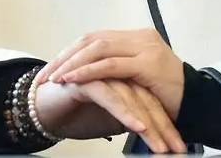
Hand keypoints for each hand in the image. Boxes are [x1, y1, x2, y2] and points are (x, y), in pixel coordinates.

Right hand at [34, 76, 186, 152]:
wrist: (41, 108)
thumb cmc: (76, 113)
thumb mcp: (108, 120)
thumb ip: (128, 118)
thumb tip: (151, 130)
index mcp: (124, 75)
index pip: (151, 99)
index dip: (165, 124)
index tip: (179, 146)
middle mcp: (115, 71)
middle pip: (146, 98)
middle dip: (162, 127)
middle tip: (175, 149)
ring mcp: (100, 72)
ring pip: (132, 98)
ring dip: (149, 124)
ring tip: (160, 146)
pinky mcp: (85, 80)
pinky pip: (111, 96)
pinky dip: (125, 113)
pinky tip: (137, 127)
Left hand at [36, 29, 185, 120]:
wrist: (197, 104)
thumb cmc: (168, 96)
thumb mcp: (138, 79)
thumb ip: (119, 72)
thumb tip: (88, 76)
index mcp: (137, 38)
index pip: (95, 38)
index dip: (70, 52)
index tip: (50, 69)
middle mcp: (140, 37)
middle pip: (92, 40)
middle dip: (64, 57)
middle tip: (44, 75)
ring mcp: (145, 47)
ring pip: (98, 48)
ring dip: (72, 63)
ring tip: (54, 78)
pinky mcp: (148, 63)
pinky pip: (111, 65)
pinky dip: (88, 71)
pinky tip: (73, 80)